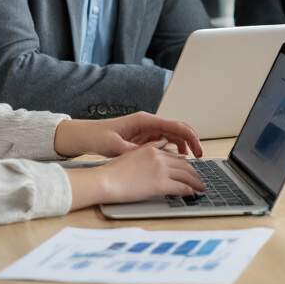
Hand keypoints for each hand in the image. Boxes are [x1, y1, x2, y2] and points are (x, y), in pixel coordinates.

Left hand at [54, 113, 202, 158]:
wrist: (86, 135)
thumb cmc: (98, 136)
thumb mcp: (114, 145)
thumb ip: (133, 150)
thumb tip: (151, 156)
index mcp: (145, 120)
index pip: (175, 126)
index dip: (190, 138)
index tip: (198, 151)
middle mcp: (149, 122)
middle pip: (178, 129)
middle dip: (191, 142)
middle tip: (199, 158)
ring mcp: (147, 129)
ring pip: (173, 136)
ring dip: (183, 147)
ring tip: (188, 163)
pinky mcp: (144, 137)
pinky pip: (164, 141)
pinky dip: (172, 150)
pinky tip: (174, 160)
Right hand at [67, 147, 202, 208]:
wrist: (104, 181)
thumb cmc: (111, 174)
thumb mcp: (129, 158)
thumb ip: (144, 157)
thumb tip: (152, 163)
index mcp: (151, 149)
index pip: (174, 156)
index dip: (184, 164)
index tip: (188, 170)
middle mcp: (158, 157)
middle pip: (184, 165)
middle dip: (193, 173)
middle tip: (198, 180)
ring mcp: (160, 169)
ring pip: (186, 175)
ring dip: (195, 183)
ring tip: (199, 188)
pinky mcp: (160, 183)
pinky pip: (182, 187)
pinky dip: (189, 191)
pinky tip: (192, 195)